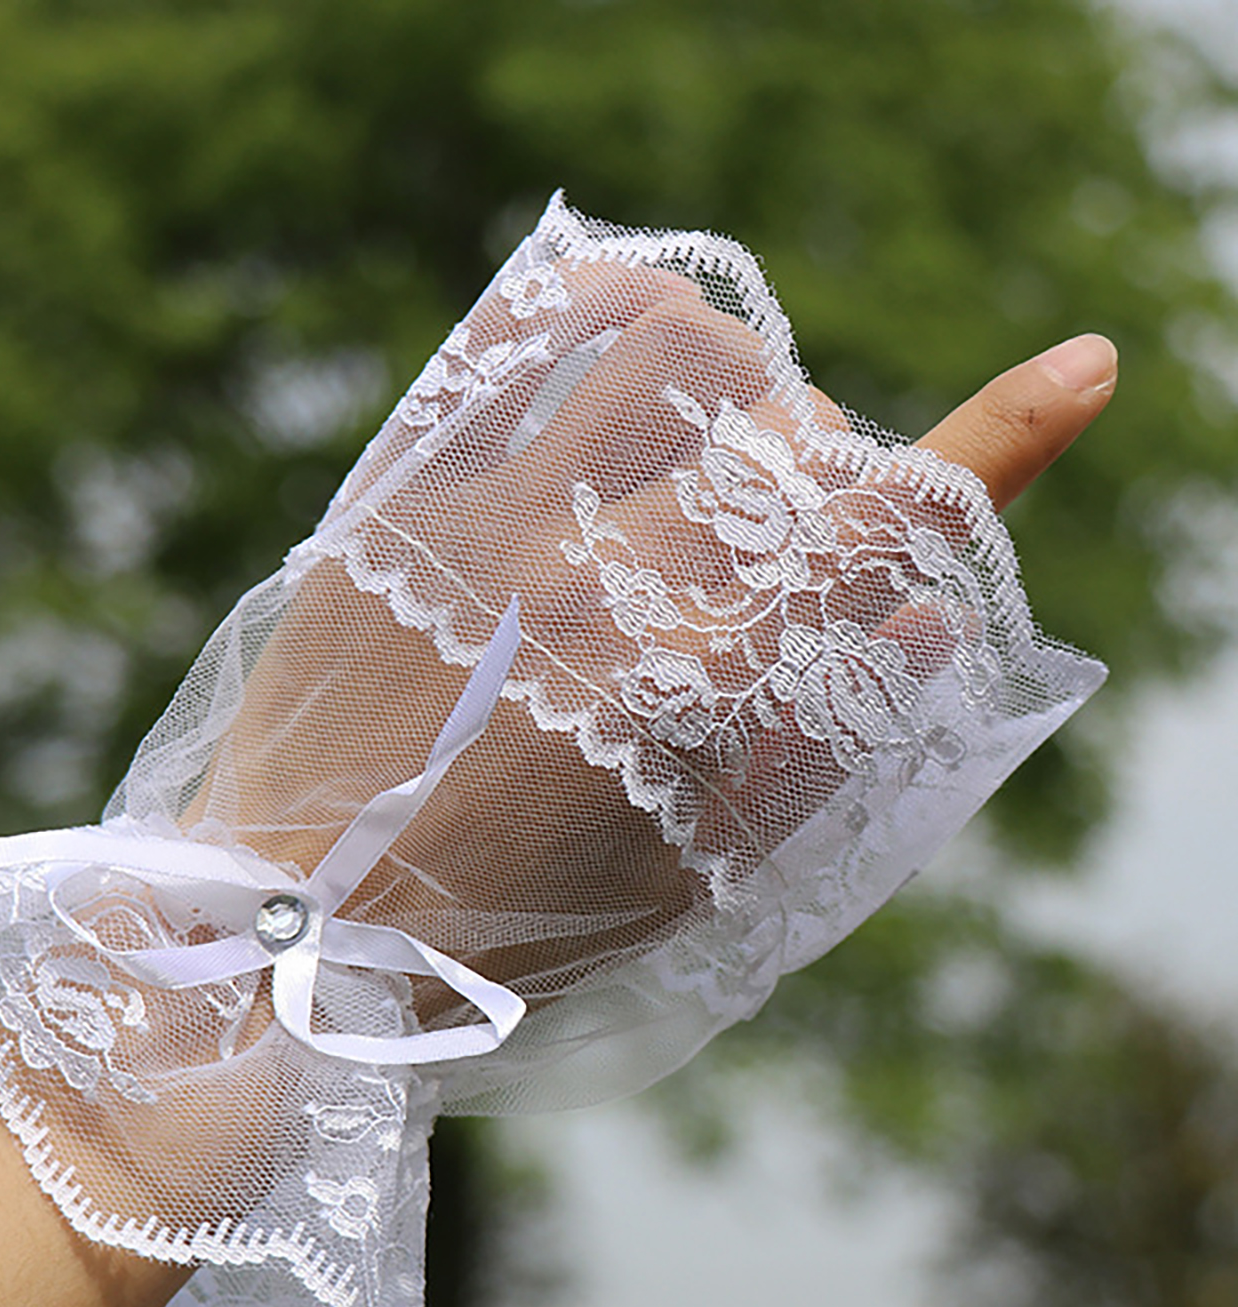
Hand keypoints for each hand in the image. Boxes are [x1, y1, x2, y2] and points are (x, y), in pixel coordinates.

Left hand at [188, 264, 1114, 1009]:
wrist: (289, 925)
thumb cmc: (499, 933)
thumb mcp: (686, 884)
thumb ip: (815, 753)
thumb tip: (930, 621)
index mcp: (686, 696)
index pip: (878, 531)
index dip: (1000, 446)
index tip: (1080, 371)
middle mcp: (596, 587)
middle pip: (784, 426)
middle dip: (828, 457)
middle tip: (791, 513)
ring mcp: (486, 528)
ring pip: (660, 339)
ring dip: (726, 364)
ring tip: (710, 423)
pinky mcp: (396, 503)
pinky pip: (509, 340)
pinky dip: (590, 310)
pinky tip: (613, 341)